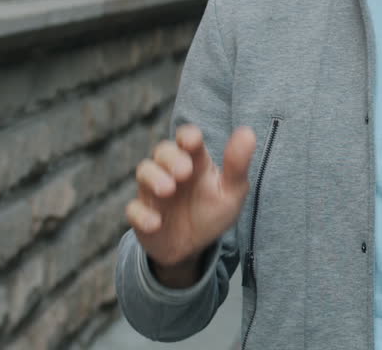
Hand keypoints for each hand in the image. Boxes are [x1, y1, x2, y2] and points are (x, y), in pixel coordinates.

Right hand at [126, 124, 256, 271]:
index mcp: (195, 160)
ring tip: (168, 190)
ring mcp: (154, 191)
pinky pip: (134, 209)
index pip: (187, 138)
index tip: (192, 141)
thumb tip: (247, 132)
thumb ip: (237, 165)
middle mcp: (171, 170)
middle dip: (171, 158)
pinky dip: (142, 215)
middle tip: (184, 173)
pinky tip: (156, 223)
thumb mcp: (232, 191)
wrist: (192, 248)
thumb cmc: (212, 211)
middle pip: (163, 151)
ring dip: (154, 179)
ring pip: (144, 172)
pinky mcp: (142, 214)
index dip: (188, 136)